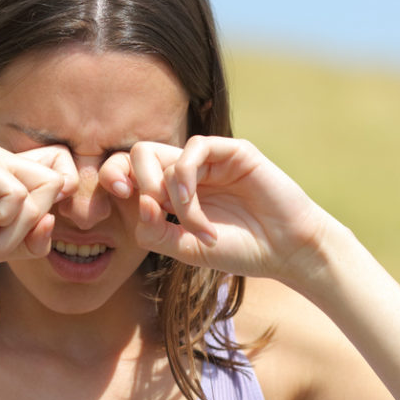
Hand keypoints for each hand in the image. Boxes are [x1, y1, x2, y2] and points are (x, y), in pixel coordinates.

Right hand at [0, 140, 78, 267]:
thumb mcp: (2, 247)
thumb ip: (34, 239)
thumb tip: (53, 219)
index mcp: (11, 171)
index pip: (65, 171)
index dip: (63, 202)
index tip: (32, 233)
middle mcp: (4, 156)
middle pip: (60, 183)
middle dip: (38, 223)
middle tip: (2, 245)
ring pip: (43, 189)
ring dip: (18, 229)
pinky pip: (18, 195)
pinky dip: (4, 223)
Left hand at [99, 136, 334, 285]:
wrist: (286, 251)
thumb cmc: (240, 250)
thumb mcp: (185, 248)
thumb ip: (153, 230)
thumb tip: (136, 202)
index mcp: (173, 191)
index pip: (131, 171)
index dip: (113, 179)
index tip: (115, 202)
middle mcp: (189, 172)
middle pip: (139, 154)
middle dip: (135, 182)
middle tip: (153, 213)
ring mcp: (210, 161)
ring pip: (164, 156)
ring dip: (172, 199)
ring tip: (197, 231)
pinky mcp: (233, 151)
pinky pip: (194, 148)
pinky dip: (186, 181)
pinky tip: (197, 209)